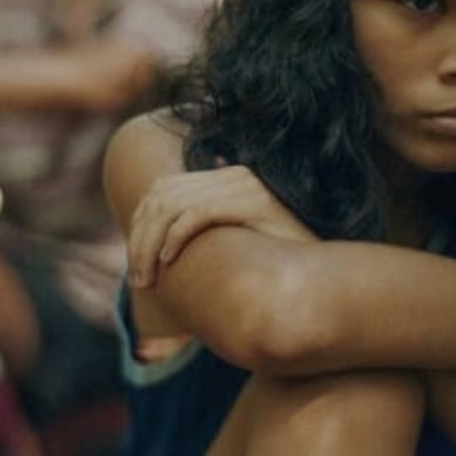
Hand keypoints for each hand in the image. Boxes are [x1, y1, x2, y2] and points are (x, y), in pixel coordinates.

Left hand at [127, 165, 315, 288]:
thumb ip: (203, 232)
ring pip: (173, 205)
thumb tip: (167, 238)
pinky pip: (198, 213)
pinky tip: (170, 262)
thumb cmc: (273, 266)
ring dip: (151, 244)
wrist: (319, 275)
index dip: (140, 226)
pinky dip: (176, 237)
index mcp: (224, 178)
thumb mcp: (231, 245)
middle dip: (140, 239)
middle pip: (162, 196)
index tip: (136, 263)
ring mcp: (246, 186)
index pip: (163, 190)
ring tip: (148, 278)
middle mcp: (234, 175)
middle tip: (138, 280)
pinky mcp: (255, 202)